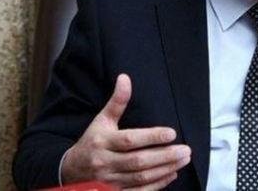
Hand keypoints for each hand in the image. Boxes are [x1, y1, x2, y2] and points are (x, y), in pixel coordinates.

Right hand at [61, 74, 190, 189]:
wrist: (71, 170)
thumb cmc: (92, 141)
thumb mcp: (102, 120)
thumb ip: (117, 101)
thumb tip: (125, 78)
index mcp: (102, 142)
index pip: (129, 140)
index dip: (151, 137)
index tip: (172, 133)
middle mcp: (105, 163)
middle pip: (138, 161)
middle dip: (164, 156)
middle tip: (185, 149)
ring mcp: (110, 181)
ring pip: (141, 177)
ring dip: (165, 169)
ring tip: (183, 159)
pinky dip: (157, 184)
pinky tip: (172, 174)